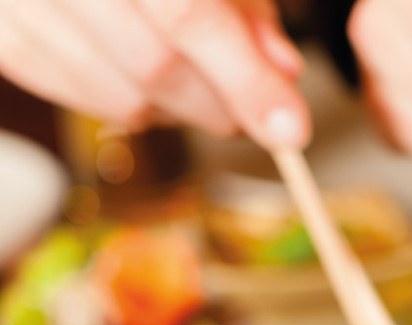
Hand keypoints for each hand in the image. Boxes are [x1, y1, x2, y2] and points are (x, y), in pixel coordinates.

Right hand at [0, 0, 310, 147]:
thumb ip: (246, 2)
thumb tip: (281, 71)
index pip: (189, 13)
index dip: (246, 81)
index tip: (289, 131)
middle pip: (155, 66)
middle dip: (221, 104)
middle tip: (256, 111)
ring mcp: (19, 2)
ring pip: (124, 96)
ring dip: (183, 110)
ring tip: (204, 83)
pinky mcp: (5, 38)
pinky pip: (85, 99)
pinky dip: (135, 103)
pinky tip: (153, 79)